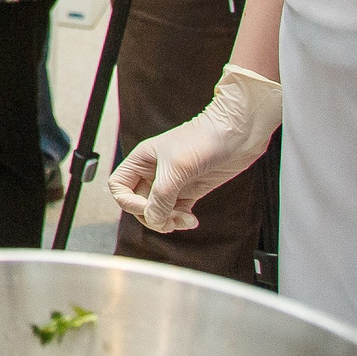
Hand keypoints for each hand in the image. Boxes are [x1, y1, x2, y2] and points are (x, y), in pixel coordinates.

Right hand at [107, 65, 280, 233]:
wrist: (237, 134)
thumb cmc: (203, 140)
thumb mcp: (177, 169)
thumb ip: (162, 197)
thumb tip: (153, 220)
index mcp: (141, 160)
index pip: (119, 186)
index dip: (128, 202)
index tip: (148, 208)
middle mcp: (153, 172)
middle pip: (138, 203)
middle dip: (152, 216)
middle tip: (169, 221)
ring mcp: (172, 182)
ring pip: (157, 210)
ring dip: (167, 221)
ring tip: (185, 221)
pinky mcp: (190, 189)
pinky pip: (176, 211)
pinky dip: (180, 219)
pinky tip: (193, 220)